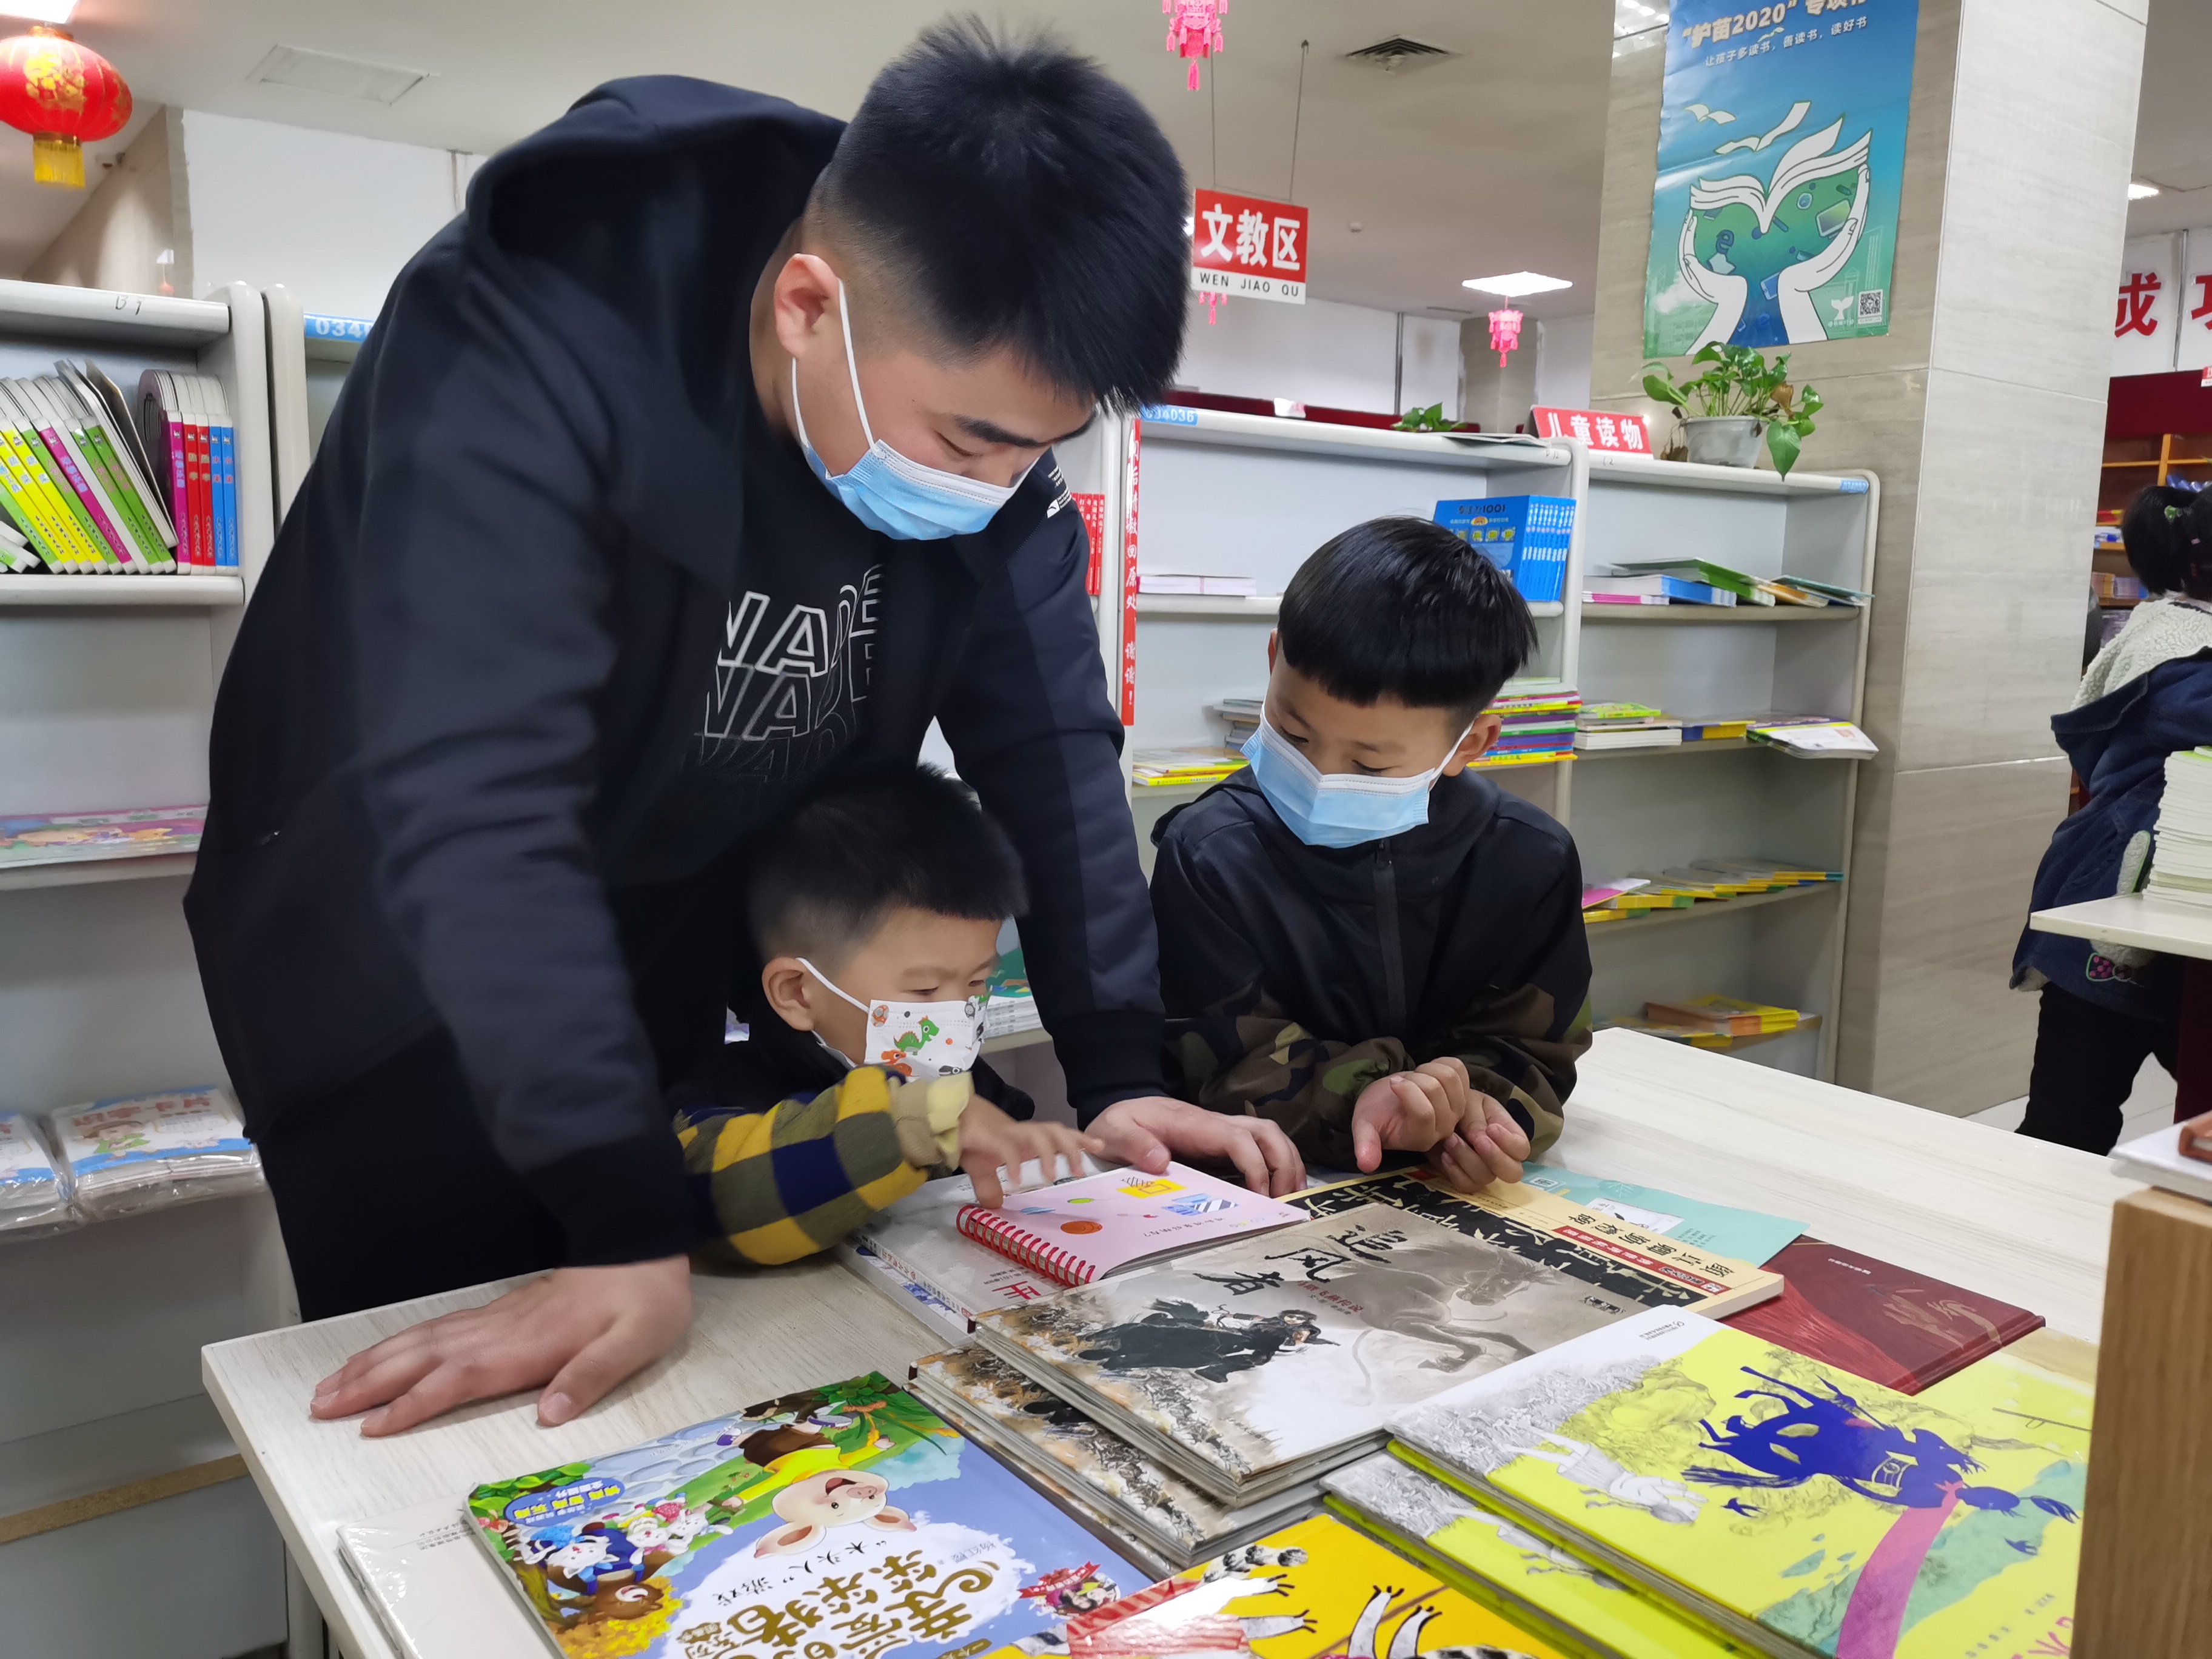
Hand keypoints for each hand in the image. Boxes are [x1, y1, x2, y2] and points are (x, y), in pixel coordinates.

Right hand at [310, 1256, 692, 1436]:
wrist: (639, 1242)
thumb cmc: (642, 1299)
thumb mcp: (634, 1341)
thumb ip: (592, 1375)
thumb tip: (549, 1414)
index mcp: (528, 1344)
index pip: (459, 1376)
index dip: (415, 1401)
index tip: (373, 1425)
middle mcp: (499, 1331)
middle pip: (422, 1357)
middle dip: (369, 1383)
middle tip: (319, 1407)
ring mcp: (493, 1320)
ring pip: (421, 1341)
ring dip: (373, 1364)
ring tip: (328, 1388)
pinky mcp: (497, 1314)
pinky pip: (435, 1331)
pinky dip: (399, 1346)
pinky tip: (382, 1357)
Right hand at [959, 1098, 1100, 1206]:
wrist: (944, 1117)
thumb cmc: (968, 1139)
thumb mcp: (981, 1169)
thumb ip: (990, 1187)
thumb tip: (995, 1206)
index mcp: (1023, 1139)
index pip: (1057, 1135)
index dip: (1079, 1140)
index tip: (1100, 1147)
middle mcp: (1020, 1133)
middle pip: (1054, 1132)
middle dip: (1072, 1147)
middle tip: (1080, 1170)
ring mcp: (1006, 1133)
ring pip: (1037, 1135)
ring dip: (1048, 1153)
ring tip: (1050, 1175)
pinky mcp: (988, 1135)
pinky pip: (1007, 1148)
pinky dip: (1014, 1162)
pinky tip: (1017, 1178)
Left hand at [1087, 1096, 1304, 1196]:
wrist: (1119, 1117)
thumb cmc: (1118, 1124)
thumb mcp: (1113, 1131)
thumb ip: (1133, 1143)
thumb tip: (1160, 1160)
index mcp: (1193, 1123)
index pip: (1237, 1138)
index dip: (1255, 1165)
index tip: (1260, 1195)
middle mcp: (1214, 1125)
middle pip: (1266, 1132)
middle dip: (1284, 1163)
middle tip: (1286, 1201)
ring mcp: (1221, 1134)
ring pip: (1269, 1137)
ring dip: (1288, 1164)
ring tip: (1292, 1199)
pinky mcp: (1221, 1147)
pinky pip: (1258, 1151)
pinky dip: (1277, 1167)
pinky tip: (1279, 1193)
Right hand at [1351, 1058, 1530, 1192]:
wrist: (1388, 1100)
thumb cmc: (1376, 1113)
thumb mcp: (1363, 1127)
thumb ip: (1365, 1144)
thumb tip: (1365, 1165)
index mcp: (1421, 1139)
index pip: (1424, 1112)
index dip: (1406, 1091)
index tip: (1393, 1083)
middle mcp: (1444, 1128)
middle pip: (1435, 1089)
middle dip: (1413, 1078)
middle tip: (1402, 1083)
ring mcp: (1457, 1111)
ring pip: (1449, 1076)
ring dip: (1426, 1069)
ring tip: (1414, 1078)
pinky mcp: (1463, 1092)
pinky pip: (1457, 1067)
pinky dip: (1439, 1062)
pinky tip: (1428, 1072)